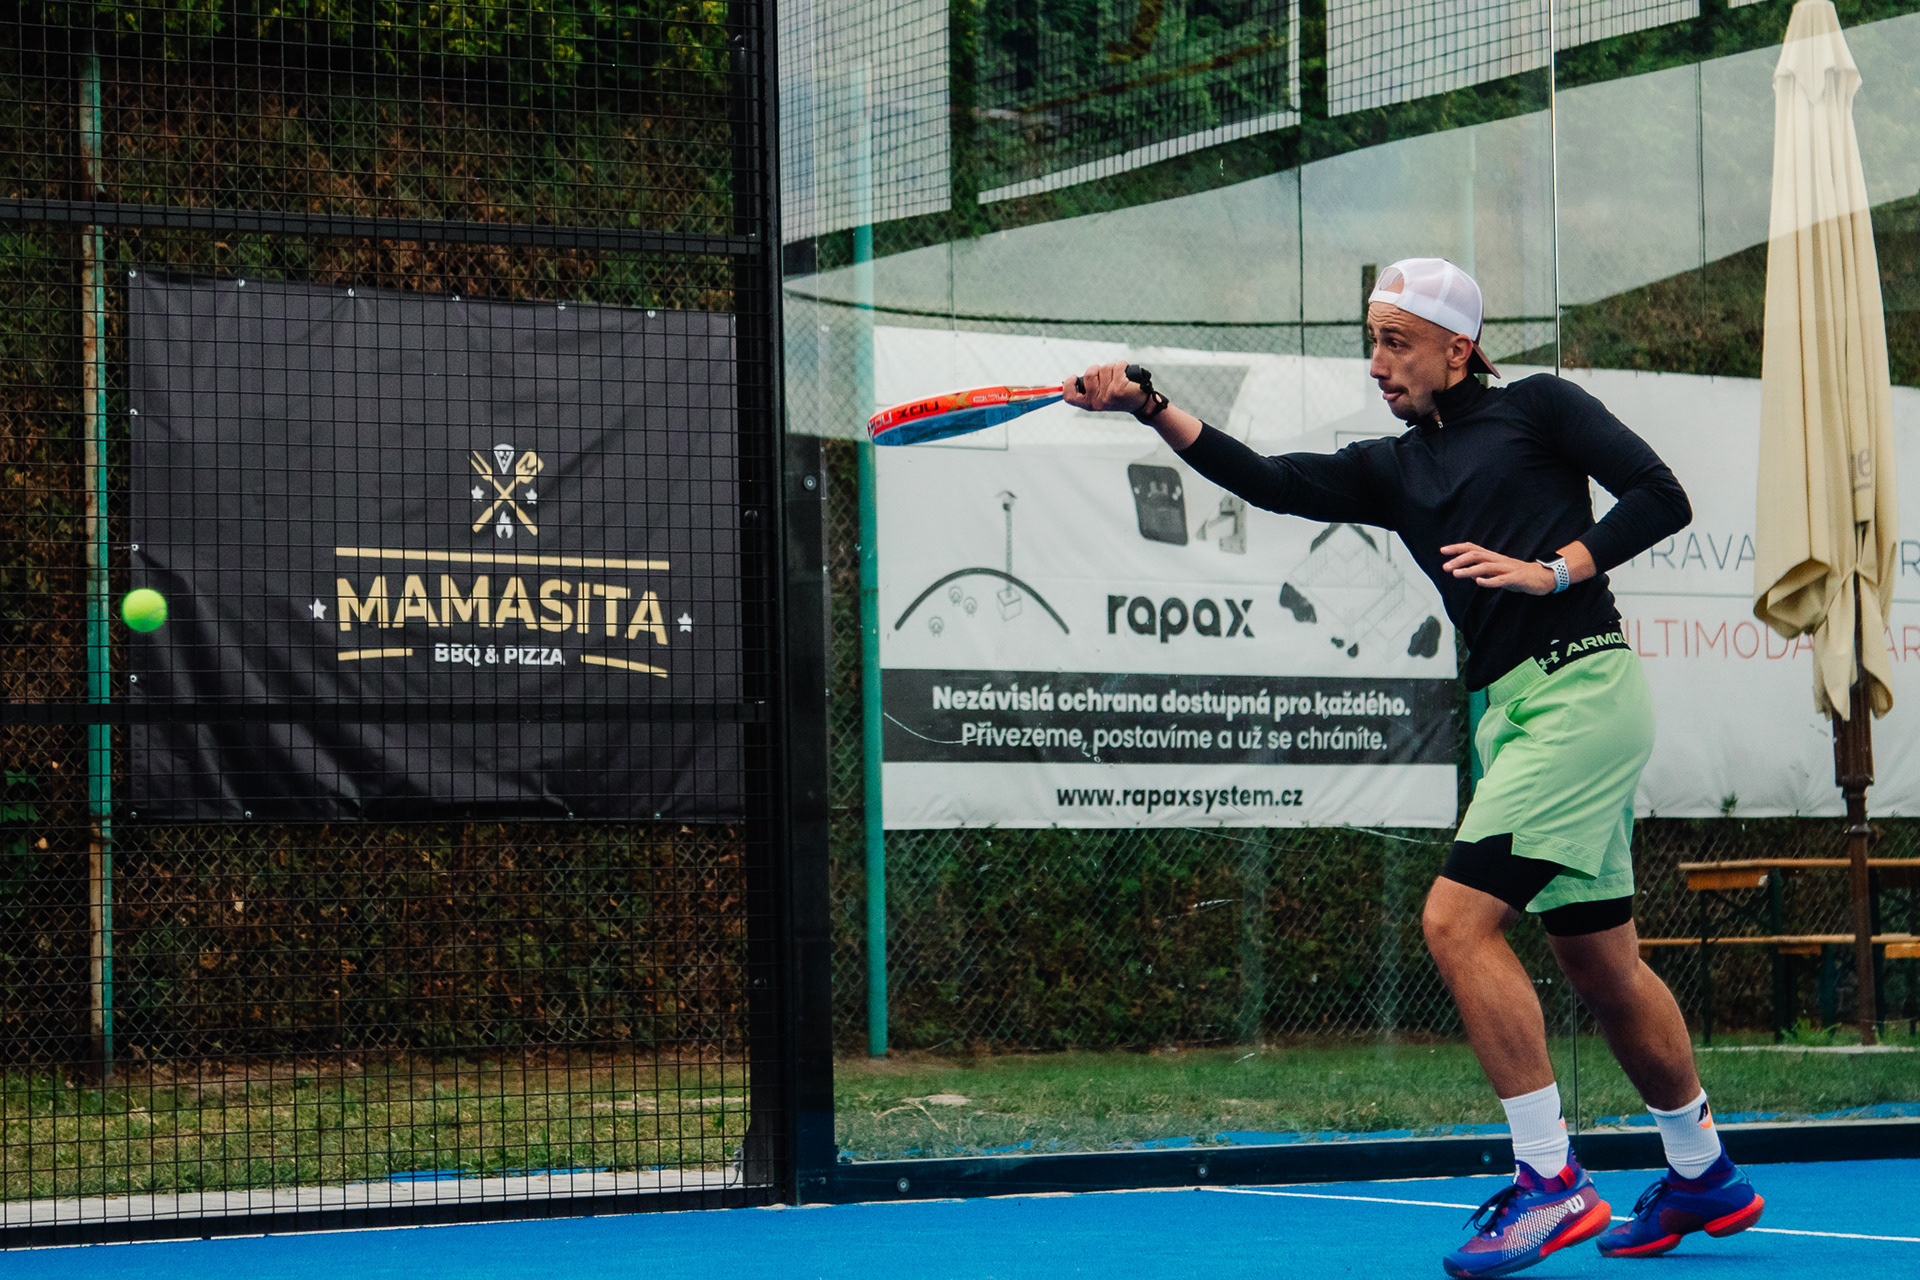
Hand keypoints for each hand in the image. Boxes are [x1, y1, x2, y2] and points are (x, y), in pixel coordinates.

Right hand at [1062, 360, 1146, 414]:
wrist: (1140, 404)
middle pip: (1089, 373)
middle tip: (1108, 377)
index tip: (1074, 376)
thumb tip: (1070, 379)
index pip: (1070, 396)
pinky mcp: (1120, 388)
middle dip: (1098, 369)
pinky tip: (1127, 374)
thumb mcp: (1100, 394)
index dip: (1068, 384)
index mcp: (1089, 404)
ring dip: (1113, 368)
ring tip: (1120, 377)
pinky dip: (1123, 365)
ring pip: (1105, 368)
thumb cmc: (1118, 395)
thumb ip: (1088, 387)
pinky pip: (1117, 366)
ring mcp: (1108, 395)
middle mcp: (1097, 401)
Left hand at [1441, 543, 1555, 594]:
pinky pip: (1501, 579)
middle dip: (1459, 560)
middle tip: (1444, 567)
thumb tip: (1469, 574)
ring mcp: (1508, 568)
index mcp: (1494, 558)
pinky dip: (1489, 581)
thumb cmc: (1519, 576)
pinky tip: (1478, 582)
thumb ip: (1485, 573)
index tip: (1442, 551)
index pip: (1473, 548)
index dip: (1457, 548)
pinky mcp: (1516, 578)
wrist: (1544, 577)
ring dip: (1469, 570)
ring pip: (1486, 566)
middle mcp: (1499, 560)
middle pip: (1476, 555)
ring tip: (1455, 574)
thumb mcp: (1499, 573)